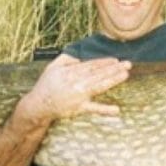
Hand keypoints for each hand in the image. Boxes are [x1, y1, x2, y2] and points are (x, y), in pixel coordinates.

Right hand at [16, 53, 130, 124]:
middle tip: (128, 64)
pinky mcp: (79, 108)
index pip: (91, 65)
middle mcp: (76, 82)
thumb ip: (66, 58)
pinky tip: (116, 110)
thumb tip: (80, 55)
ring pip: (99, 86)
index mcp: (71, 72)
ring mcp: (79, 95)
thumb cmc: (46, 85)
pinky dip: (105, 110)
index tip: (115, 60)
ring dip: (113, 80)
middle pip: (98, 73)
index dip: (104, 62)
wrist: (38, 104)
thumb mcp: (53, 66)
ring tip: (125, 74)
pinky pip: (93, 109)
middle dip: (114, 68)